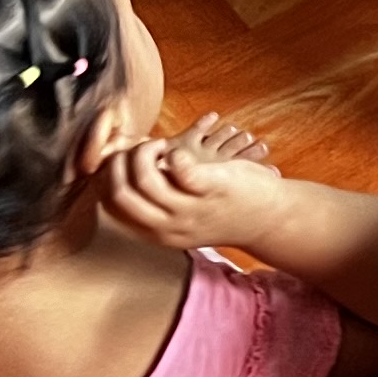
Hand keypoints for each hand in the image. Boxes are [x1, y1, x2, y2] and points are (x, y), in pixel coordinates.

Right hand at [104, 114, 288, 249]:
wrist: (270, 218)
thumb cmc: (221, 209)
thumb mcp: (181, 215)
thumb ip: (155, 201)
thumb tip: (124, 168)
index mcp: (156, 232)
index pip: (110, 204)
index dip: (107, 176)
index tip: (122, 158)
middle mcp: (169, 226)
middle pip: (120, 194)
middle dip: (119, 162)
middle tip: (138, 148)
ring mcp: (191, 210)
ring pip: (145, 179)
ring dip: (145, 152)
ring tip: (161, 144)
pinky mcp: (212, 188)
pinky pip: (179, 168)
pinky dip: (173, 152)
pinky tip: (179, 150)